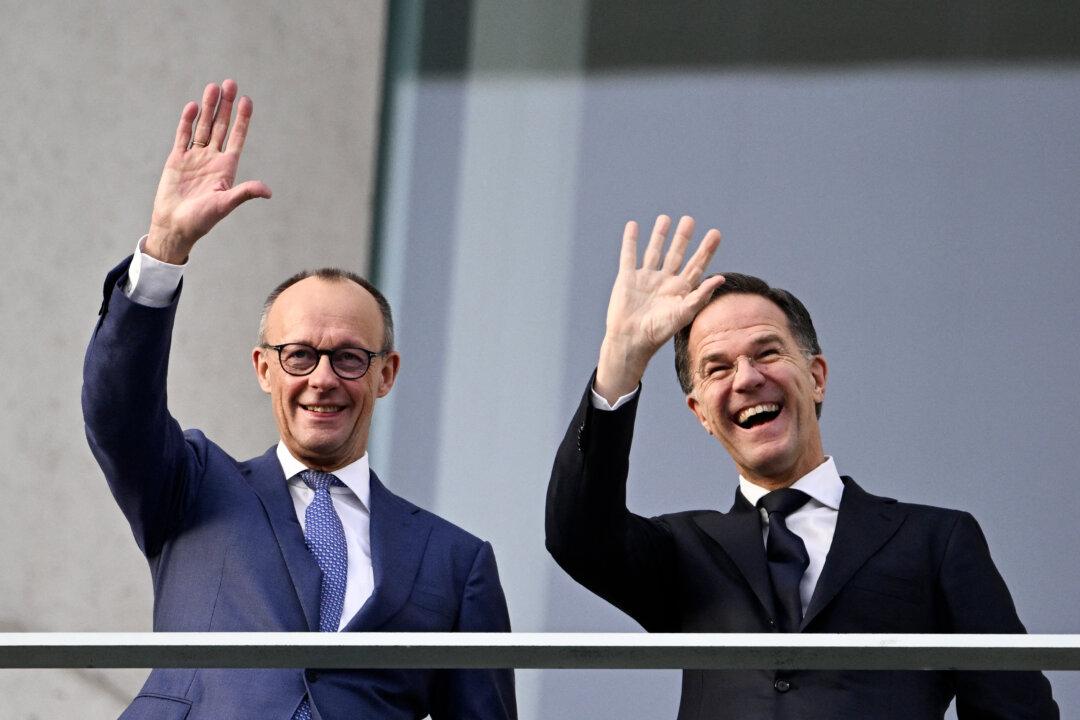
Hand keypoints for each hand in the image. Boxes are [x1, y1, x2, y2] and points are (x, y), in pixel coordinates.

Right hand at [145, 79, 271, 263]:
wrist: (175, 226)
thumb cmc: (202, 220)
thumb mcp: (226, 204)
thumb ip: (244, 193)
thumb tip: (267, 191)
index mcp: (227, 168)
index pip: (237, 138)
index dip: (243, 120)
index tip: (247, 100)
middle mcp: (212, 159)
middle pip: (220, 127)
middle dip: (226, 106)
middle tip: (230, 84)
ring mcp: (194, 158)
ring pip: (202, 127)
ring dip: (208, 108)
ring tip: (213, 87)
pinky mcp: (177, 160)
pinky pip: (183, 136)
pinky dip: (187, 121)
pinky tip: (192, 106)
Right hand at [595, 215, 723, 401]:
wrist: (631, 339)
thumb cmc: (659, 331)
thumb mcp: (684, 313)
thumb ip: (701, 295)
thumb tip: (721, 278)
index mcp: (680, 290)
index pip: (697, 265)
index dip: (706, 250)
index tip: (715, 233)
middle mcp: (664, 282)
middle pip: (676, 254)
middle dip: (683, 238)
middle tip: (689, 220)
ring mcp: (646, 279)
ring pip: (654, 252)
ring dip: (659, 235)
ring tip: (665, 218)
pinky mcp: (627, 278)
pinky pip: (629, 255)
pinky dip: (630, 241)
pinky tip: (633, 226)